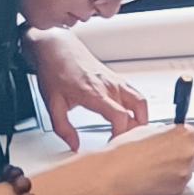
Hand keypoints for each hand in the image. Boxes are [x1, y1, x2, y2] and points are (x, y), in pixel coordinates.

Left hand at [26, 25, 146, 149]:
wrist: (57, 48)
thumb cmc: (54, 71)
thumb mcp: (52, 104)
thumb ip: (63, 128)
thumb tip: (74, 146)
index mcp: (94, 93)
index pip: (120, 117)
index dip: (120, 134)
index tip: (111, 144)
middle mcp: (109, 86)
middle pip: (136, 112)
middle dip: (131, 132)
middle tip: (120, 143)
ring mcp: (115, 81)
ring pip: (141, 103)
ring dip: (139, 120)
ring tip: (128, 133)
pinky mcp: (117, 79)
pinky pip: (136, 95)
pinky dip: (138, 109)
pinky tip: (129, 118)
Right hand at [89, 123, 193, 194]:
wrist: (113, 172)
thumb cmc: (125, 150)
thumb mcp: (148, 130)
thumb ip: (167, 134)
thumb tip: (170, 139)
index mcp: (183, 135)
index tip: (190, 148)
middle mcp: (188, 153)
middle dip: (185, 159)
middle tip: (166, 160)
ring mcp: (184, 173)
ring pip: (188, 173)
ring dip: (177, 172)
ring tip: (155, 170)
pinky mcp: (177, 190)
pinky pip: (179, 186)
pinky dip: (170, 184)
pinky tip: (153, 179)